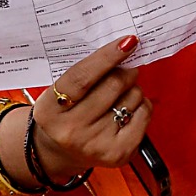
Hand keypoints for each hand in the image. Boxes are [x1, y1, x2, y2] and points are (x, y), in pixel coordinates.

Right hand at [28, 34, 149, 176]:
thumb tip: (123, 47)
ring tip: (119, 96)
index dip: (107, 56)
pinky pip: (144, 113)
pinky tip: (128, 110)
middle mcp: (71, 131)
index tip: (128, 41)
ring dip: (132, 89)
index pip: (81, 77)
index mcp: (50, 111)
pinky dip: (141, 105)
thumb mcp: (60, 93)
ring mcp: (95, 144)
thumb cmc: (65, 113)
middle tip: (125, 70)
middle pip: (113, 85)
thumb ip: (85, 73)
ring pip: (132, 97)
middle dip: (125, 71)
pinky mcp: (119, 154)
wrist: (60, 152)